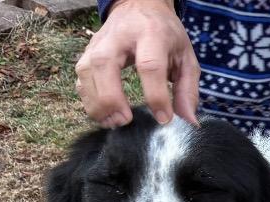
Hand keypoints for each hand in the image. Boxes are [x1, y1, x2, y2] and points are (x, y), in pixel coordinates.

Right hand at [75, 0, 199, 127]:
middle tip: (125, 120)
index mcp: (151, 34)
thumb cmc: (166, 35)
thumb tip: (188, 121)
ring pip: (87, 71)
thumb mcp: (186, 58)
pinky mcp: (88, 52)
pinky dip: (88, 99)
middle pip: (105, 64)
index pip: (149, 65)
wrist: (140, 6)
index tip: (163, 118)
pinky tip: (103, 114)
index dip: (155, 95)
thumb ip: (187, 90)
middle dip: (111, 98)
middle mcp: (120, 36)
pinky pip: (80, 77)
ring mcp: (99, 42)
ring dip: (96, 102)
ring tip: (114, 122)